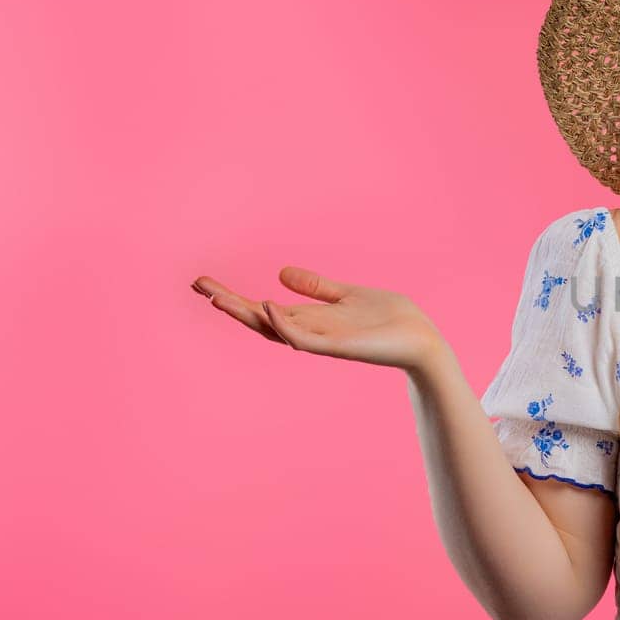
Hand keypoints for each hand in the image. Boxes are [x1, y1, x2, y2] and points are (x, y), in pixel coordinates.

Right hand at [191, 267, 449, 371]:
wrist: (421, 340)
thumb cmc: (389, 320)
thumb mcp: (347, 294)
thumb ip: (316, 287)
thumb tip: (281, 272)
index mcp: (309, 318)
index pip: (261, 308)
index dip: (233, 296)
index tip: (203, 281)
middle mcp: (309, 331)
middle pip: (258, 319)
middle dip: (228, 303)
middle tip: (199, 286)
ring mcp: (321, 341)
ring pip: (274, 330)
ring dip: (246, 314)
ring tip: (218, 297)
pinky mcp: (338, 347)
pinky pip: (303, 339)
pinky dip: (283, 324)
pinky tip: (268, 305)